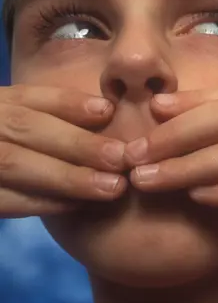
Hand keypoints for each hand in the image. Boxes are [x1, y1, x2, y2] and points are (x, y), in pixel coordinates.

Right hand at [0, 85, 127, 218]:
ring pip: (15, 164)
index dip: (67, 103)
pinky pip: (6, 200)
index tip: (108, 111)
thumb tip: (105, 113)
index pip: (27, 97)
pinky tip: (79, 205)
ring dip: (68, 177)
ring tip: (111, 187)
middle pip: (25, 128)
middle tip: (121, 158)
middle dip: (77, 144)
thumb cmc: (7, 145)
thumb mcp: (12, 123)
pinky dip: (44, 203)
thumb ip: (46, 118)